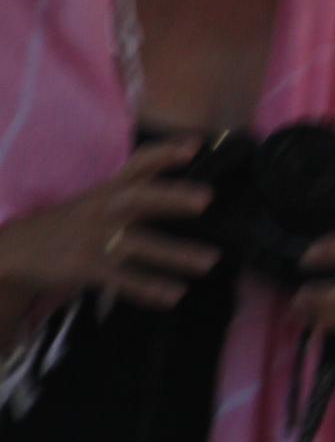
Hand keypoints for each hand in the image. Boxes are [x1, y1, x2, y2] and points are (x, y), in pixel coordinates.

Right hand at [0, 140, 217, 312]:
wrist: (19, 251)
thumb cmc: (73, 223)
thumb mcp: (99, 199)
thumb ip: (136, 187)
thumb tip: (182, 178)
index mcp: (108, 190)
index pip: (138, 164)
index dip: (165, 153)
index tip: (195, 146)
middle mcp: (104, 209)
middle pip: (140, 199)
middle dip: (172, 198)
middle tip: (207, 199)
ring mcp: (94, 240)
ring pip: (139, 245)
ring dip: (176, 255)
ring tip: (209, 263)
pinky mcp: (85, 268)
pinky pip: (122, 280)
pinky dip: (149, 289)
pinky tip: (174, 296)